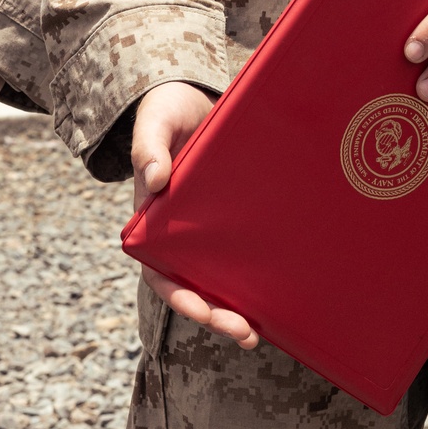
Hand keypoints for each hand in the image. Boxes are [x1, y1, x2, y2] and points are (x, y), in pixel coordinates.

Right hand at [132, 81, 258, 348]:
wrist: (193, 96)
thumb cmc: (166, 110)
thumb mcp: (154, 124)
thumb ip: (149, 149)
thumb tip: (154, 181)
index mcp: (153, 222)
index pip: (160, 272)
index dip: (180, 296)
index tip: (202, 311)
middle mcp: (179, 233)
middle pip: (193, 285)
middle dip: (215, 315)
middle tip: (243, 332)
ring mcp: (206, 227)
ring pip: (219, 278)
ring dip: (235, 307)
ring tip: (257, 333)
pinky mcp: (232, 216)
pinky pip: (242, 252)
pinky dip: (254, 275)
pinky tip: (278, 293)